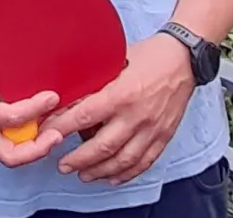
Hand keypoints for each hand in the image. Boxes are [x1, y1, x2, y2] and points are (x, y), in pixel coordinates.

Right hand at [0, 46, 64, 167]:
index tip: (52, 97)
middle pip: (11, 155)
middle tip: (57, 135)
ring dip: (37, 146)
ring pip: (14, 154)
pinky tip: (45, 125)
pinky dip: (32, 139)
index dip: (36, 108)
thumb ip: (10, 74)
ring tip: (56, 130)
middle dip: (37, 149)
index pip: (11, 118)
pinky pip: (14, 145)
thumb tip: (40, 78)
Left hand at [40, 34, 195, 183]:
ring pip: (123, 160)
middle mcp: (137, 115)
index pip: (85, 116)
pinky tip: (113, 176)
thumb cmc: (149, 55)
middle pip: (102, 147)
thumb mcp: (116, 62)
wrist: (184, 58)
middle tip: (62, 164)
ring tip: (83, 174)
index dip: (63, 128)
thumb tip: (68, 98)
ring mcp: (152, 129)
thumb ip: (95, 82)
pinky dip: (127, 173)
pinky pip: (144, 162)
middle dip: (78, 159)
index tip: (47, 134)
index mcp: (122, 93)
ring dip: (100, 171)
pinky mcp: (164, 136)